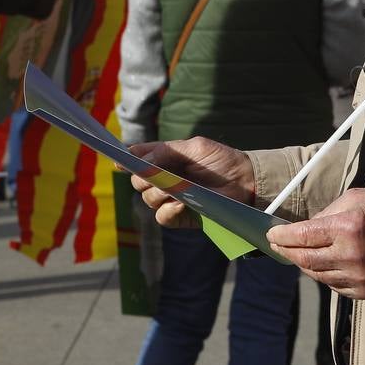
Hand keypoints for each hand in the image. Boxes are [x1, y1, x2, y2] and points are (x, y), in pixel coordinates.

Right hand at [129, 137, 254, 227]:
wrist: (245, 180)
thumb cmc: (221, 160)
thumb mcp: (195, 148)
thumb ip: (167, 151)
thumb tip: (141, 158)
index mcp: (164, 159)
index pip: (139, 159)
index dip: (126, 159)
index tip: (119, 160)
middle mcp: (163, 179)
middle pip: (137, 182)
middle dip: (142, 178)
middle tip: (152, 175)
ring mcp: (171, 199)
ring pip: (147, 200)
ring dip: (156, 194)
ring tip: (172, 189)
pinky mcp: (180, 217)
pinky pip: (162, 217)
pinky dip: (167, 210)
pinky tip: (180, 203)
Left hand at [267, 189, 364, 299]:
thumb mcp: (353, 200)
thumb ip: (325, 215)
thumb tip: (300, 230)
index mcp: (348, 228)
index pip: (303, 236)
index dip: (282, 236)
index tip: (272, 234)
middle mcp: (352, 256)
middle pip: (305, 259)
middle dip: (287, 251)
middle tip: (277, 245)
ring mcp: (359, 277)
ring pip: (317, 275)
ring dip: (303, 263)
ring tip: (297, 253)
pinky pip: (333, 285)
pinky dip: (323, 274)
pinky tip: (320, 263)